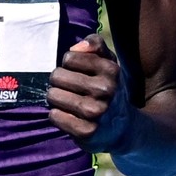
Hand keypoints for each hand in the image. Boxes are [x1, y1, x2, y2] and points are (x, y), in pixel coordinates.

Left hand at [47, 34, 133, 151]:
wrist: (122, 127)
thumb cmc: (109, 88)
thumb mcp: (109, 62)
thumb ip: (95, 44)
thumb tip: (75, 48)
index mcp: (111, 70)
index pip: (69, 58)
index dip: (69, 65)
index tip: (78, 73)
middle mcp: (105, 90)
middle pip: (57, 76)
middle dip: (59, 81)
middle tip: (71, 89)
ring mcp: (96, 112)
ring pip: (53, 96)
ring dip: (56, 98)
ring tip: (69, 102)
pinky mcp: (86, 131)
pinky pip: (54, 116)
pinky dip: (57, 115)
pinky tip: (69, 116)